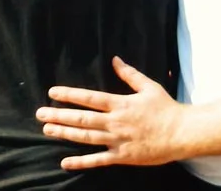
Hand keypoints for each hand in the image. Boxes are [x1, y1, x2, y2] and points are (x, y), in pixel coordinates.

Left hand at [39, 57, 185, 167]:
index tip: (53, 93)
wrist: (181, 133)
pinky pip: (98, 160)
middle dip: (59, 115)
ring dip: (65, 134)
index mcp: (120, 103)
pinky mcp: (122, 156)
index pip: (89, 98)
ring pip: (86, 137)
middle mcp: (115, 122)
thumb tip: (115, 59)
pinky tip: (65, 161)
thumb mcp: (148, 86)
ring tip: (47, 130)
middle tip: (40, 114)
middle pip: (82, 118)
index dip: (69, 95)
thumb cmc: (165, 108)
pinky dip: (81, 161)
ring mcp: (117, 140)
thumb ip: (129, 74)